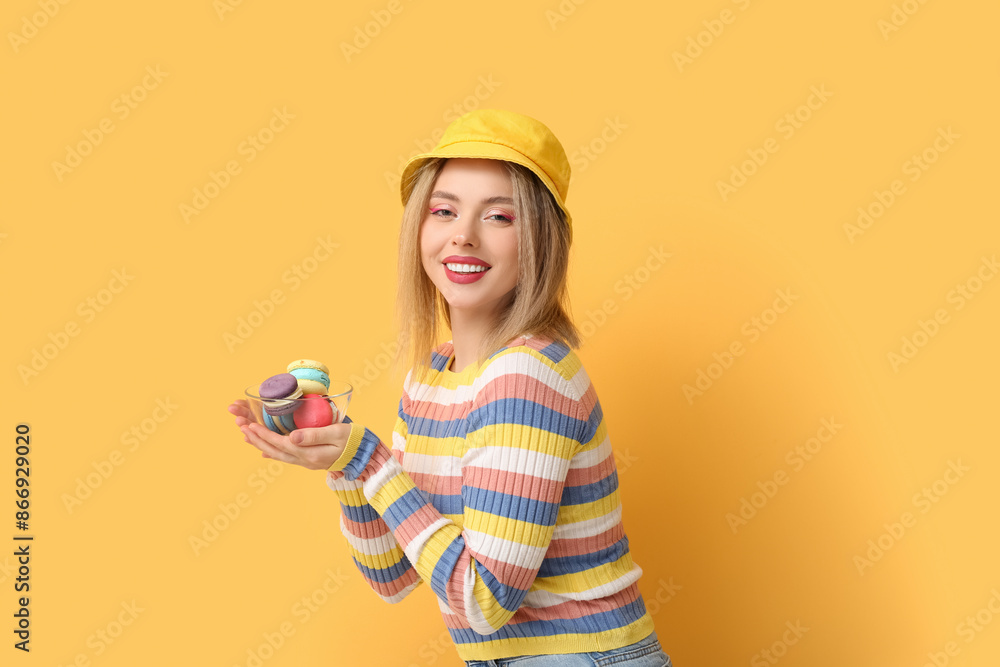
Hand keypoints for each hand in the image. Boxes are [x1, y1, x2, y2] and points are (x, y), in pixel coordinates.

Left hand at [227, 400, 351, 470]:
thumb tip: (291, 437)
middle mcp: (305, 461)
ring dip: (262, 445)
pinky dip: (273, 452)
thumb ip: (314, 435)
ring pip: (278, 455)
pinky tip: (265, 452)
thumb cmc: (354, 441)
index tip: (250, 426)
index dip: (264, 435)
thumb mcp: (336, 434)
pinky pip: (286, 457)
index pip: (281, 443)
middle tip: (242, 428)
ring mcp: (307, 462)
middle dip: (257, 440)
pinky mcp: (309, 460)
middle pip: (275, 451)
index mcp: (310, 454)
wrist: (366, 456)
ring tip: (248, 436)